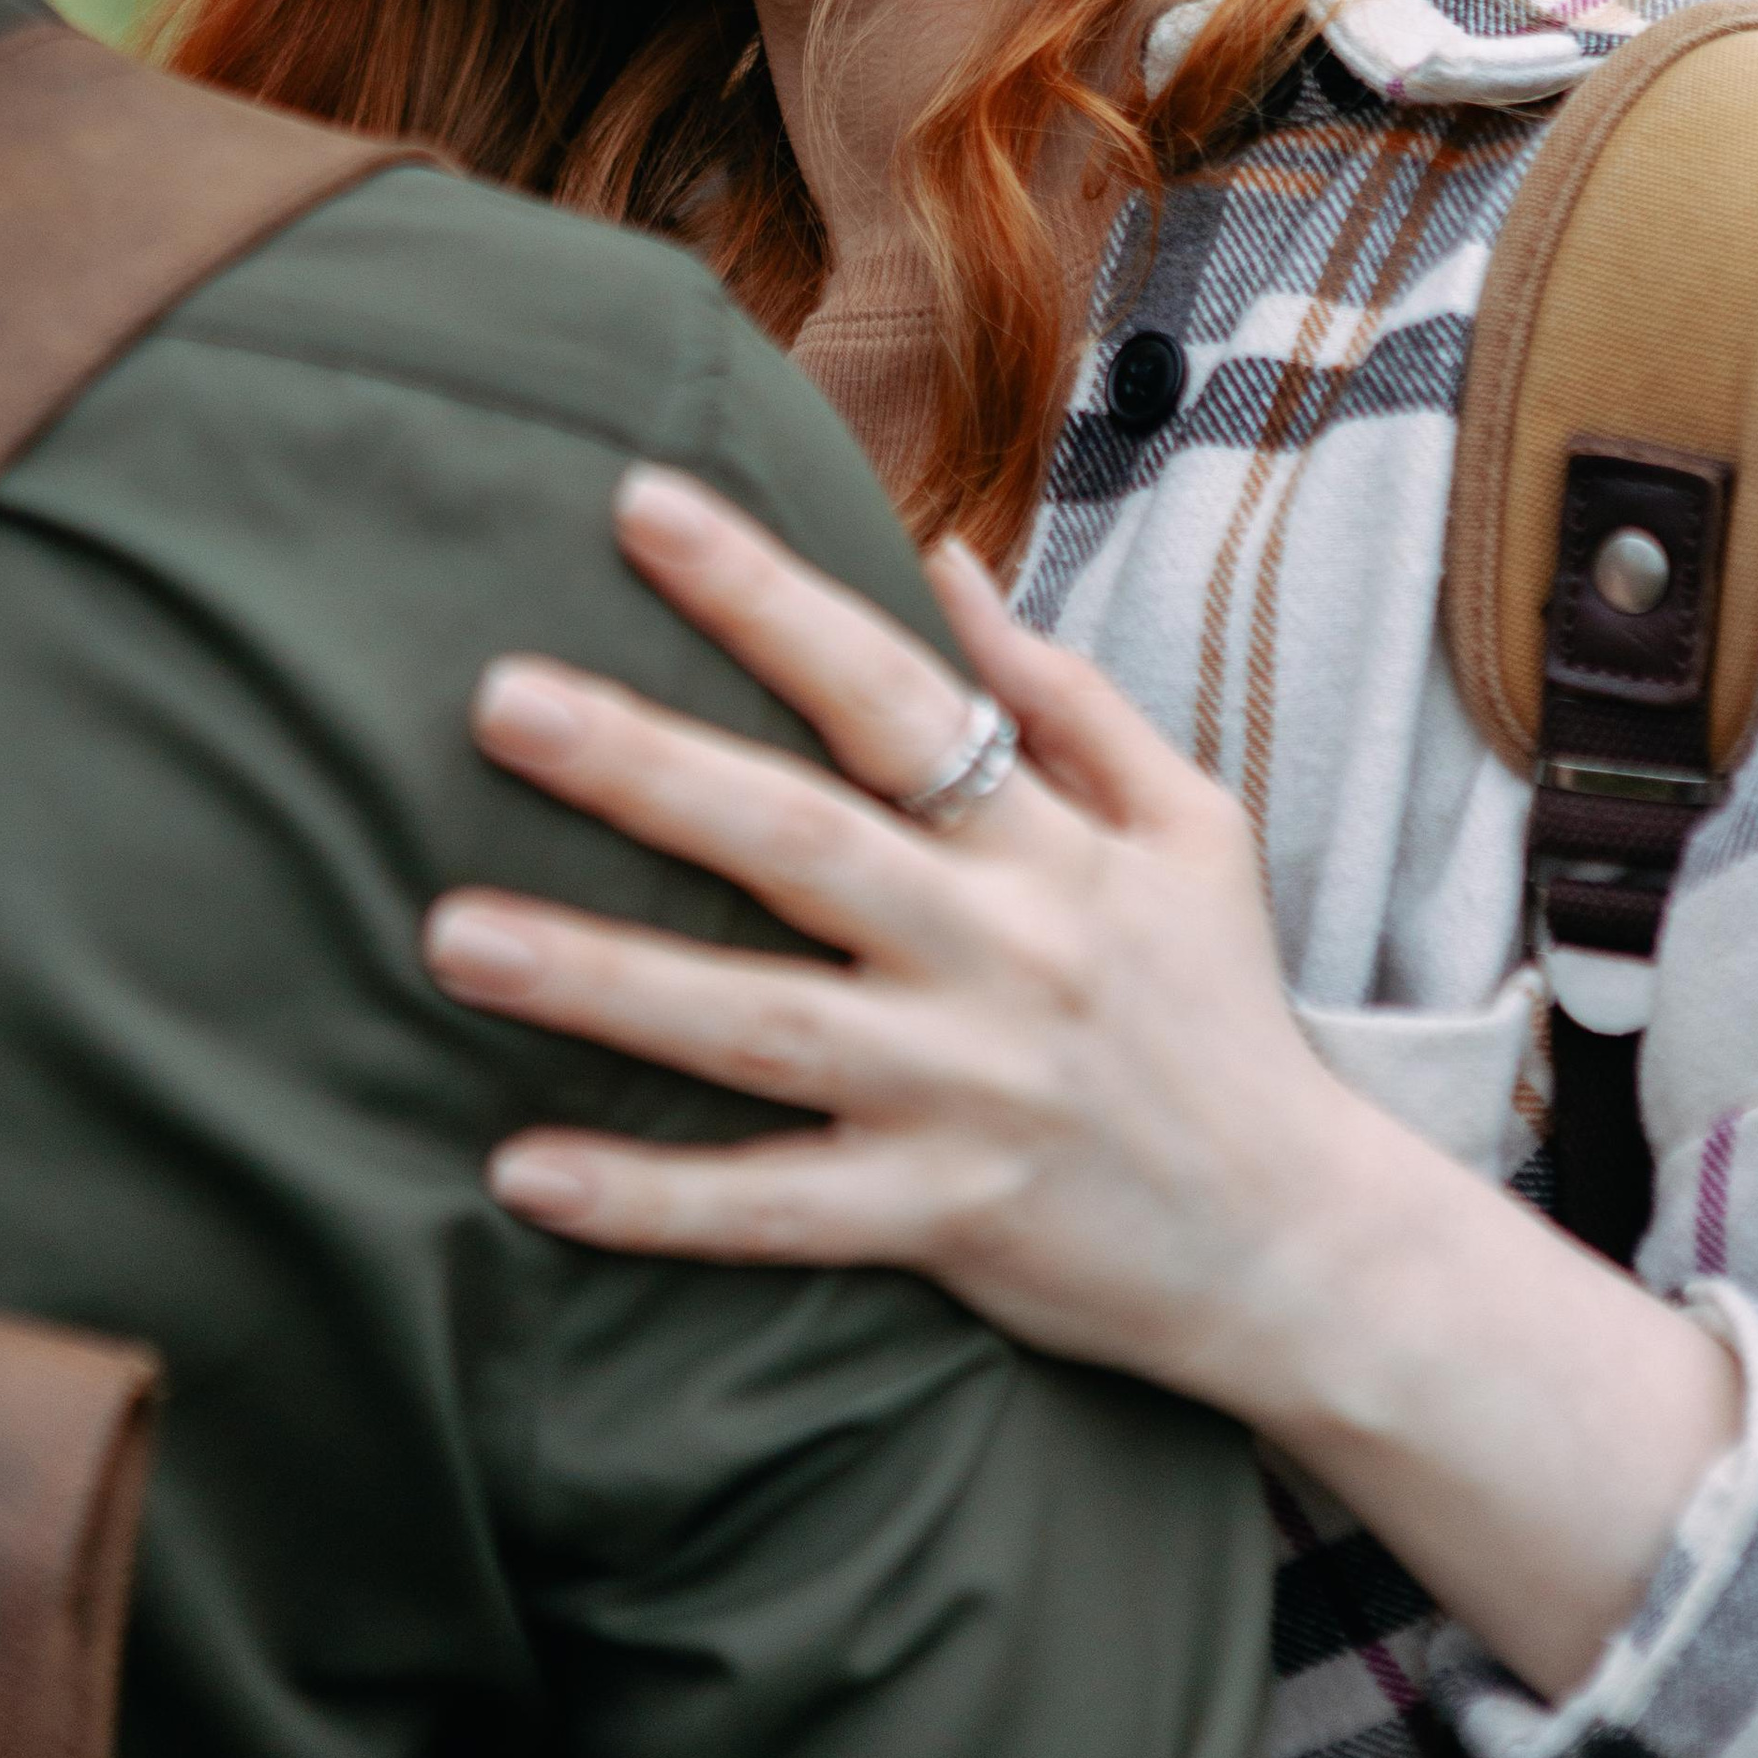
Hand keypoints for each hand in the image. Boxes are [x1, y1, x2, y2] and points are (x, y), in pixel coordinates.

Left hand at [425, 464, 1358, 1402]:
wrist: (1309, 1253)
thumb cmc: (1220, 1013)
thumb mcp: (1186, 827)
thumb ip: (1062, 694)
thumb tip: (942, 556)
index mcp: (1049, 845)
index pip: (891, 693)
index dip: (766, 595)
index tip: (639, 503)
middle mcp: (998, 956)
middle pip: (798, 841)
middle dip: (643, 767)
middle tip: (495, 698)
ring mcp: (962, 1097)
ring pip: (756, 1028)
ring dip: (598, 979)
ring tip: (447, 933)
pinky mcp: (938, 1222)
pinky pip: (772, 1213)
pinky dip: (649, 1200)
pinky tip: (519, 1172)